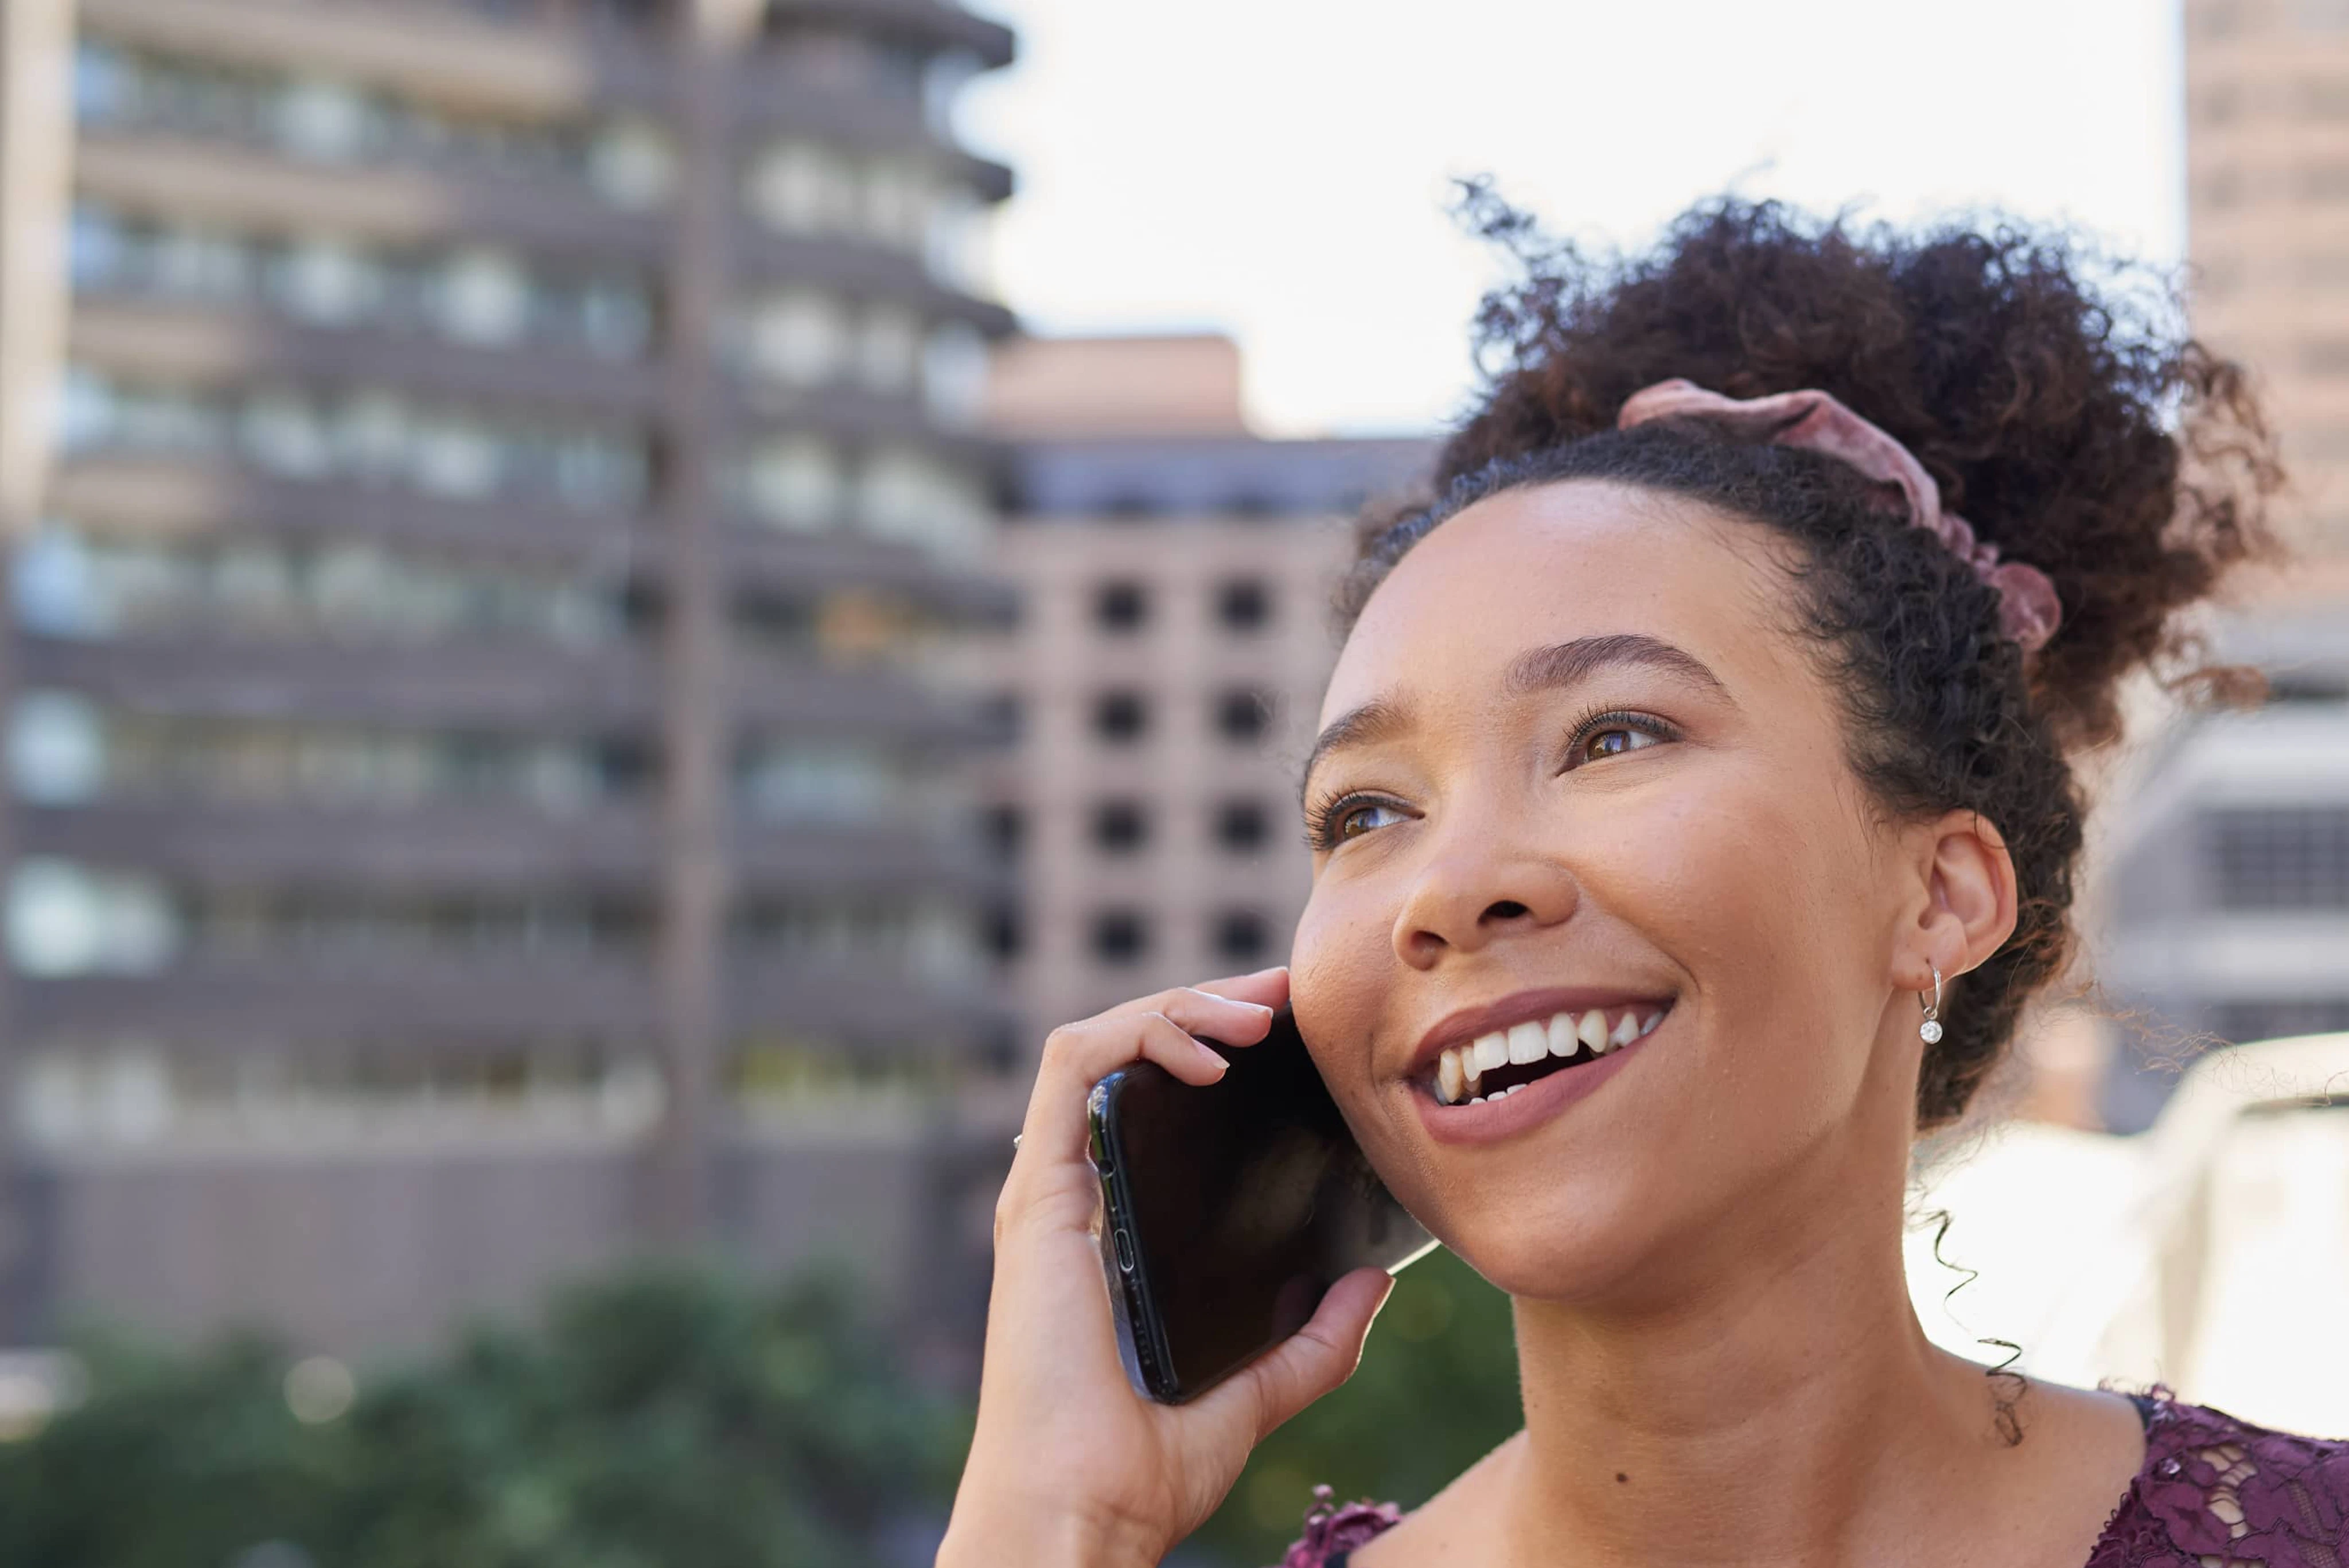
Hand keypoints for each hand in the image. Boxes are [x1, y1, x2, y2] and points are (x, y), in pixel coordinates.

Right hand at [939, 968, 1394, 1567]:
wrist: (1082, 1516)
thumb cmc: (1143, 1471)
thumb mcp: (1259, 1393)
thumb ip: (1316, 1341)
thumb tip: (1377, 1280)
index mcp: (1112, 1231)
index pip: (1150, 1103)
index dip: (1212, 1047)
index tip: (1291, 1033)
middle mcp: (1074, 1198)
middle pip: (1128, 1058)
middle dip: (1206, 1008)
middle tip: (1287, 1000)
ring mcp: (1048, 1191)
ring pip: (1095, 1042)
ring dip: (1177, 1007)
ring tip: (1258, 1016)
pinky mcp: (1038, 1194)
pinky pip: (1070, 1066)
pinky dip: (1138, 1035)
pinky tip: (1210, 1057)